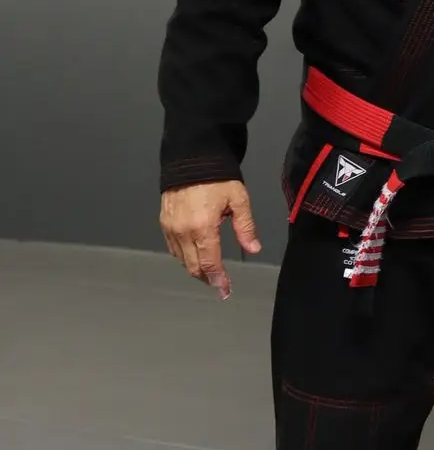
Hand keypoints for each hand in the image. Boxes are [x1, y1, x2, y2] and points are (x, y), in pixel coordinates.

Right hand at [160, 181, 260, 299]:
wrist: (191, 159)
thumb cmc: (218, 178)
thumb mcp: (238, 200)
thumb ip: (245, 227)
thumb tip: (253, 248)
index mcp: (203, 227)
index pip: (210, 263)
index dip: (218, 279)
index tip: (225, 290)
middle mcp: (183, 231)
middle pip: (193, 266)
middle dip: (207, 278)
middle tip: (219, 285)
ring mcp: (170, 228)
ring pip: (182, 259)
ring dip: (195, 269)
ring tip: (209, 272)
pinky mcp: (164, 223)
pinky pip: (173, 248)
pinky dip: (184, 256)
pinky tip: (195, 256)